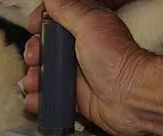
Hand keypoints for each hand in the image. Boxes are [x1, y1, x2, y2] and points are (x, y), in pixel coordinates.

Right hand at [21, 0, 153, 135]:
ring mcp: (76, 74)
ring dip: (34, 78)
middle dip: (34, 52)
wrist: (128, 96)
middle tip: (35, 57)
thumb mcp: (89, 23)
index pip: (57, 18)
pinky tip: (36, 99)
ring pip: (45, 73)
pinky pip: (51, 97)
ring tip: (34, 82)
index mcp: (85, 27)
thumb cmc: (116, 60)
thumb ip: (68, 8)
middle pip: (46, 47)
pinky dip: (40, 99)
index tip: (34, 26)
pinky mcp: (74, 97)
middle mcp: (80, 49)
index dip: (42, 21)